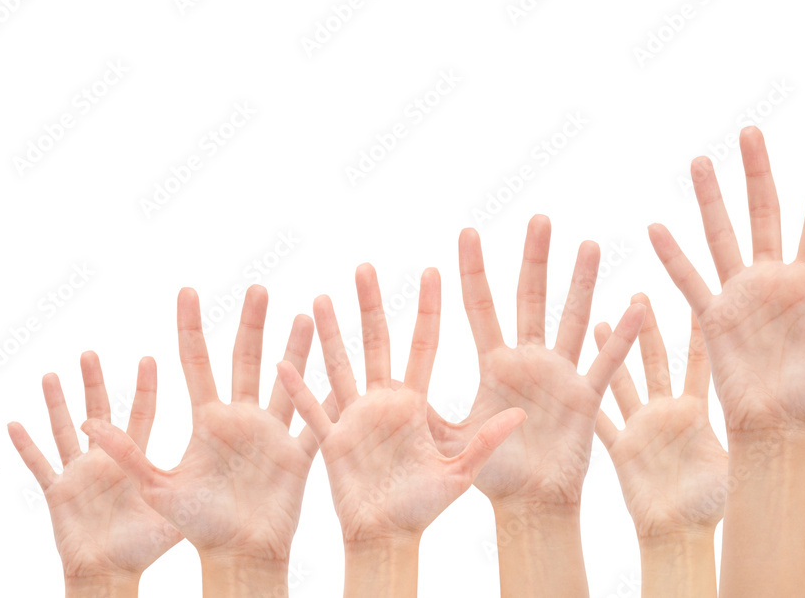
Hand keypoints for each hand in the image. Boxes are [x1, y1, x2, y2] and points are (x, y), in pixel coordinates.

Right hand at [8, 352, 181, 592]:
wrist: (113, 573)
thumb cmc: (145, 546)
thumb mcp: (173, 508)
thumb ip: (194, 484)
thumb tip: (239, 469)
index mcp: (134, 461)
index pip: (141, 415)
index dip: (144, 389)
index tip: (149, 358)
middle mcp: (105, 461)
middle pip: (100, 412)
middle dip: (95, 383)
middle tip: (91, 353)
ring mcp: (80, 474)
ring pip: (66, 430)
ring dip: (58, 403)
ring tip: (53, 374)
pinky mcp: (59, 492)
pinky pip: (40, 465)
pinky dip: (27, 446)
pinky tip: (14, 423)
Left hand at [82, 286, 321, 591]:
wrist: (239, 554)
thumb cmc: (198, 525)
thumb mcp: (157, 488)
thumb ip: (128, 454)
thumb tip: (89, 426)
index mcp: (207, 420)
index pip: (196, 361)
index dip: (190, 326)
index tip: (187, 290)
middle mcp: (240, 419)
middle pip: (245, 359)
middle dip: (252, 323)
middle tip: (258, 288)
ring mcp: (271, 433)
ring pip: (287, 379)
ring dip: (296, 348)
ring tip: (307, 312)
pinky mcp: (297, 453)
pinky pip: (315, 420)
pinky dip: (325, 398)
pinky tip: (338, 372)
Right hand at [277, 265, 524, 544]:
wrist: (388, 537)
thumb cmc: (423, 508)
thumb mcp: (460, 472)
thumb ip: (486, 442)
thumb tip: (520, 416)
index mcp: (414, 404)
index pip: (423, 345)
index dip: (428, 310)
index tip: (432, 272)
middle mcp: (383, 403)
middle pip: (376, 344)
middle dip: (370, 306)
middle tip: (365, 267)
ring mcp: (355, 418)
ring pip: (340, 366)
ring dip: (330, 334)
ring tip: (320, 299)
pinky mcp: (332, 441)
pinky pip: (313, 411)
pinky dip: (300, 390)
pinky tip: (285, 363)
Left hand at [428, 215, 646, 508]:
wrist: (530, 503)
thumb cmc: (492, 474)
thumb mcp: (450, 440)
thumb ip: (425, 414)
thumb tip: (389, 389)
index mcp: (494, 364)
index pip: (480, 306)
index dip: (473, 271)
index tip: (467, 232)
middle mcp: (528, 360)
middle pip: (531, 299)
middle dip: (533, 259)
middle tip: (539, 218)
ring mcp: (560, 375)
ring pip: (572, 320)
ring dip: (581, 284)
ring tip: (589, 245)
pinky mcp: (585, 398)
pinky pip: (606, 365)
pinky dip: (622, 339)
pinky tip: (636, 307)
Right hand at [593, 294, 727, 540]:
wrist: (679, 535)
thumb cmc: (710, 505)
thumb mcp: (737, 461)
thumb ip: (751, 434)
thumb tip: (780, 409)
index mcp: (695, 411)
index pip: (699, 361)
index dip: (698, 330)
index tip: (698, 297)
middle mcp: (666, 412)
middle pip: (656, 359)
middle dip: (647, 327)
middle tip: (640, 294)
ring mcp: (641, 427)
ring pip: (622, 378)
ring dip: (611, 351)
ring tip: (598, 318)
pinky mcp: (620, 446)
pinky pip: (601, 414)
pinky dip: (591, 391)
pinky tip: (577, 369)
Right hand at [648, 128, 804, 433]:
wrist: (778, 428)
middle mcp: (772, 281)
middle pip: (765, 214)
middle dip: (757, 172)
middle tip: (750, 132)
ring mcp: (739, 295)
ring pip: (722, 236)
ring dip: (710, 200)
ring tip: (699, 161)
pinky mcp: (713, 316)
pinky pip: (689, 281)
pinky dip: (673, 257)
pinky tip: (657, 228)